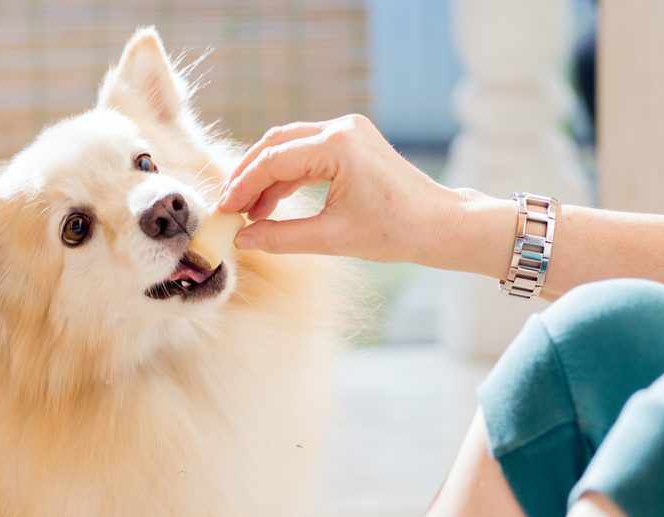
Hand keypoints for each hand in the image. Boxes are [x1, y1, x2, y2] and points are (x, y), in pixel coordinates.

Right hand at [219, 115, 477, 267]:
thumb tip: (243, 240)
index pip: (273, 159)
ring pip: (291, 147)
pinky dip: (289, 177)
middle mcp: (342, 129)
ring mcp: (349, 132)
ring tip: (249, 213)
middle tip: (229, 206)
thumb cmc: (395, 232)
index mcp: (337, 145)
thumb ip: (282, 238)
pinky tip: (273, 204)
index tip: (224, 210)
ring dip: (268, 177)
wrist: (440, 225)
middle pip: (277, 143)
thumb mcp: (332, 239)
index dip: (243, 186)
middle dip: (249, 175)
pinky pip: (309, 154)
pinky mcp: (354, 142)